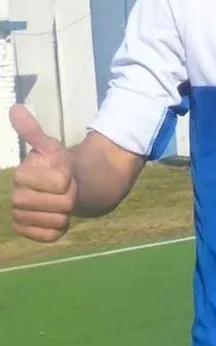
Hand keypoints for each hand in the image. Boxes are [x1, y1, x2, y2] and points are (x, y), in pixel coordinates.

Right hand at [9, 104, 77, 242]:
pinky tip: (58, 219)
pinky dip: (60, 229)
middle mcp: (16, 196)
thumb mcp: (52, 147)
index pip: (58, 182)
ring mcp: (20, 215)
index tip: (66, 174)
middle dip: (71, 197)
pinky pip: (49, 236)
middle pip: (58, 204)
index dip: (68, 180)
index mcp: (22, 174)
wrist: (69, 187)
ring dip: (67, 213)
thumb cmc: (60, 165)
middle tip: (68, 189)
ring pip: (54, 221)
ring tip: (64, 203)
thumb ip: (33, 132)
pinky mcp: (27, 230)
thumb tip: (15, 108)